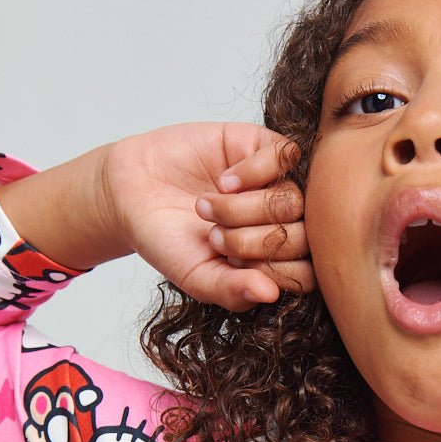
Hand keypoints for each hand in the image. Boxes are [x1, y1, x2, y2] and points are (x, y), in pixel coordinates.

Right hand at [101, 122, 316, 310]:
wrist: (132, 192)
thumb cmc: (168, 240)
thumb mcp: (198, 278)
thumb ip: (234, 291)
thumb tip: (271, 295)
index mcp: (275, 260)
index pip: (308, 273)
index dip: (273, 272)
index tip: (232, 266)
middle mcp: (282, 223)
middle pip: (303, 236)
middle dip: (253, 242)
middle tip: (214, 238)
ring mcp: (275, 184)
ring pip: (293, 198)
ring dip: (246, 208)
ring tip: (207, 209)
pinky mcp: (262, 146)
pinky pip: (285, 156)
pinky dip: (253, 172)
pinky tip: (223, 181)